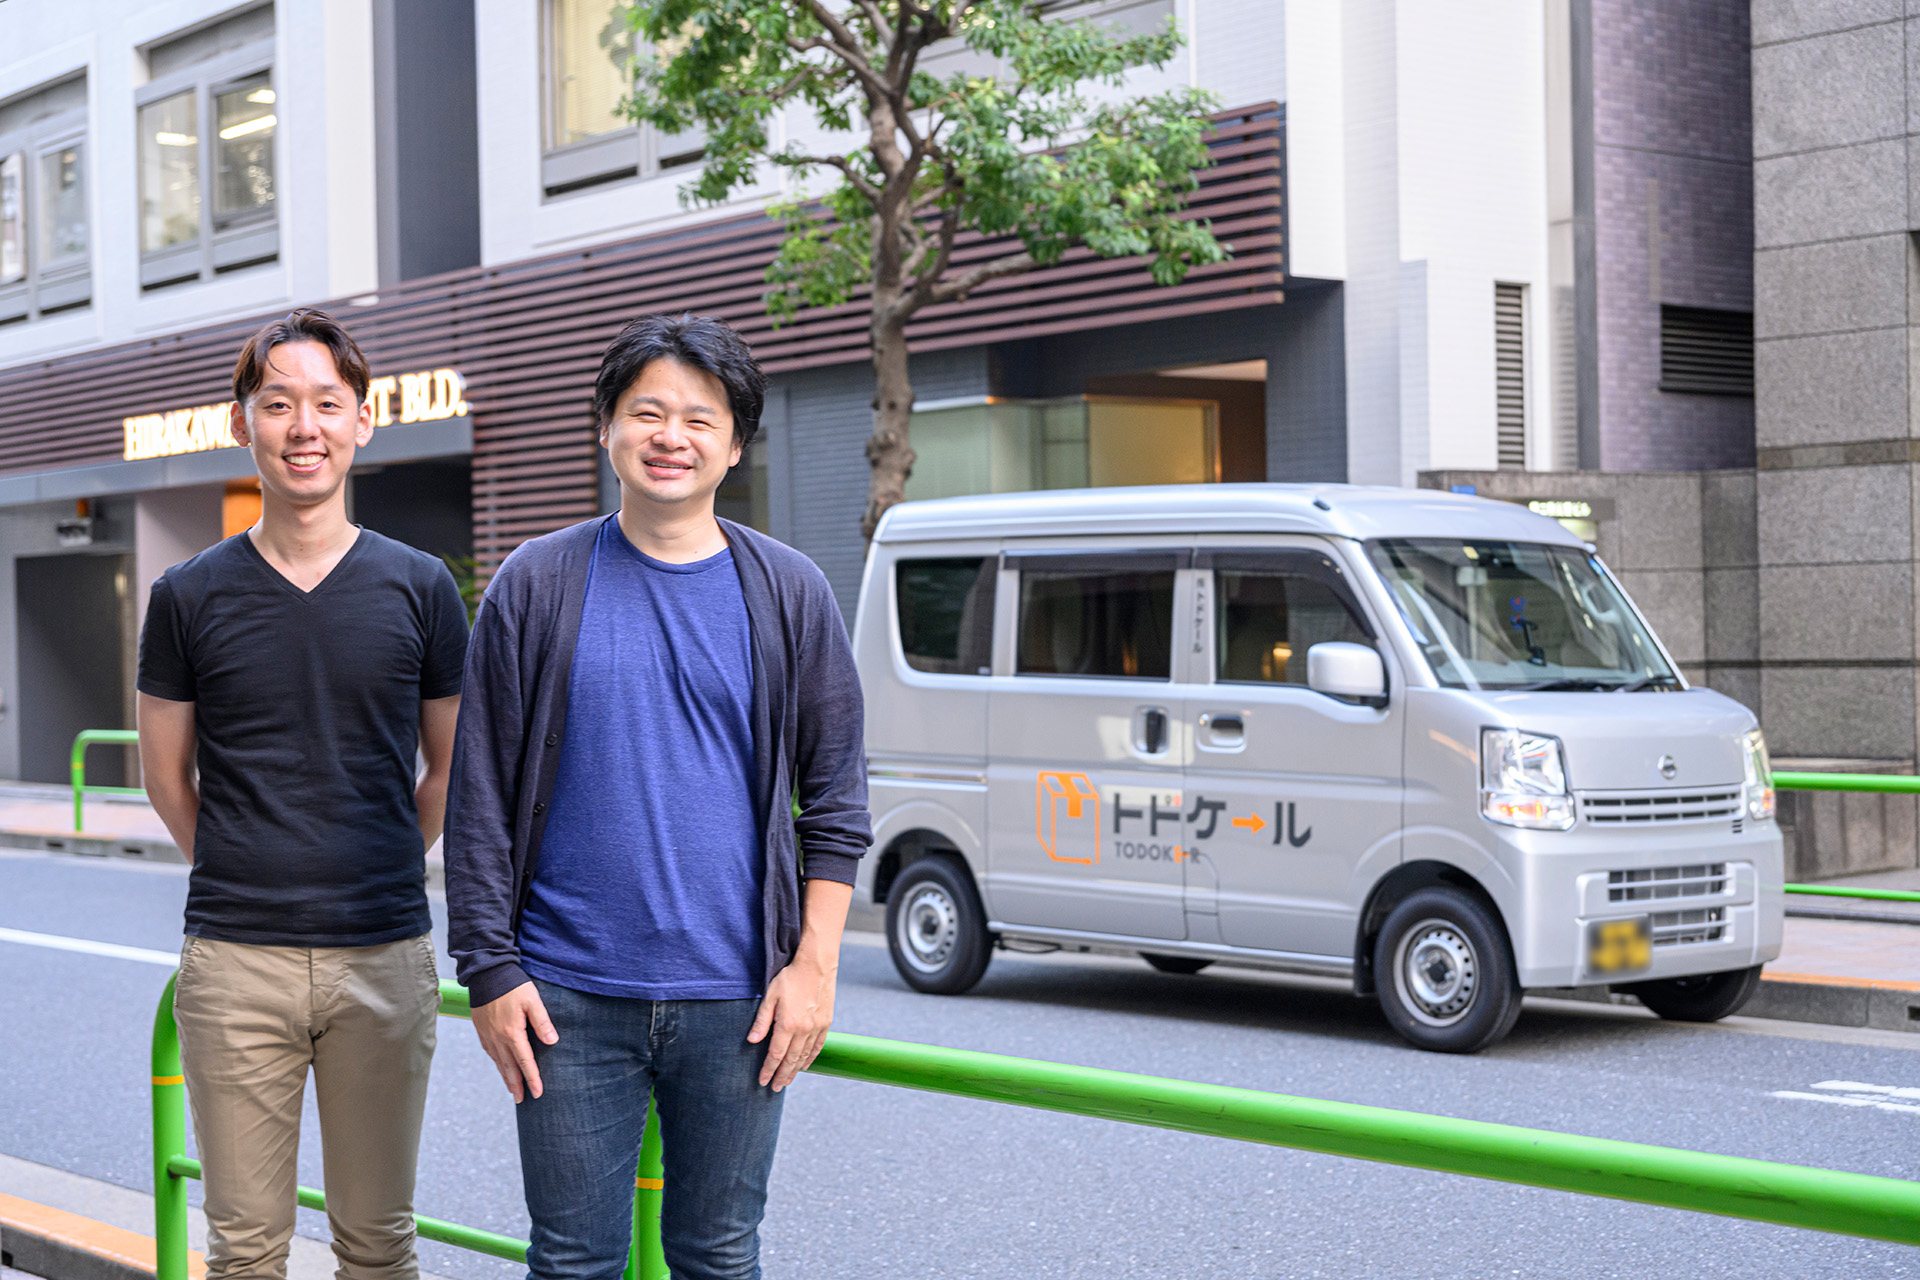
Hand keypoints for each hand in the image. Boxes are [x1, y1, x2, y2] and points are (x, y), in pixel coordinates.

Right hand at [473, 981, 556, 1102]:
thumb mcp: (533, 1000)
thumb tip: (552, 1042)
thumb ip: (542, 1022)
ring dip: (506, 1078)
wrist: (486, 974)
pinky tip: (501, 1067)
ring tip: (513, 1091)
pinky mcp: (481, 1030)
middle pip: (510, 1068)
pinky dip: (497, 1064)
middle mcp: (498, 1038)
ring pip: (498, 1063)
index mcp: (512, 1033)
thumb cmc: (513, 985)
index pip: (525, 1062)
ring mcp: (488, 1035)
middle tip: (524, 1100)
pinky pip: (490, 1053)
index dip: (532, 1078)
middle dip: (518, 1085)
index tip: (538, 1093)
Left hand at [748, 951, 836, 1091]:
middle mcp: (804, 1030)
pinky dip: (811, 1058)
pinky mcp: (826, 1023)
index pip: (775, 1054)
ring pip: (804, 1056)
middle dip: (782, 1076)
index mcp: (788, 1024)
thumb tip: (752, 1040)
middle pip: (791, 1060)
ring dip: (795, 1071)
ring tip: (787, 1081)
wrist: (816, 965)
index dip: (768, 1070)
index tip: (763, 1081)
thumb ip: (762, 1020)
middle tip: (775, 1088)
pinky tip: (804, 1065)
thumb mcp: (770, 996)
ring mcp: (817, 1027)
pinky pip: (818, 1047)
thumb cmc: (790, 978)